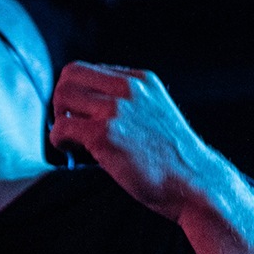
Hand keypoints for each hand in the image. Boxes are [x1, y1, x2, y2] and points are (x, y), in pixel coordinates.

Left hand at [49, 62, 228, 221]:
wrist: (195, 183)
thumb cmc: (173, 160)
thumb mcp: (156, 114)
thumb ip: (129, 104)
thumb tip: (88, 110)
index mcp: (141, 80)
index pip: (88, 69)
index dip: (77, 93)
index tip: (80, 116)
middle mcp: (129, 88)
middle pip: (70, 75)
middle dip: (62, 101)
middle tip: (71, 128)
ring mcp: (116, 109)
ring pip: (62, 96)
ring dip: (59, 119)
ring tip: (73, 142)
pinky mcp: (105, 134)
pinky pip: (61, 128)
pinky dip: (59, 141)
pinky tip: (72, 153)